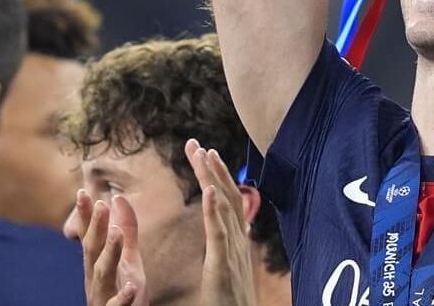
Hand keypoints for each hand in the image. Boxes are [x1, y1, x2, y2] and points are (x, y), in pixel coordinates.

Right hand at [68, 190, 147, 305]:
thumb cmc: (123, 292)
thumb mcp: (129, 258)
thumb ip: (127, 230)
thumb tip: (118, 198)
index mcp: (97, 263)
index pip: (89, 235)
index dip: (86, 215)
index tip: (82, 192)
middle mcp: (94, 278)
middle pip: (93, 250)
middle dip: (96, 227)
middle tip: (101, 204)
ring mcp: (102, 296)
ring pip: (103, 273)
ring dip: (109, 253)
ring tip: (117, 233)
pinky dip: (122, 296)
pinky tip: (131, 287)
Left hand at [184, 139, 257, 305]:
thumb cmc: (230, 304)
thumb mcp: (228, 268)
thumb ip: (226, 247)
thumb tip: (228, 228)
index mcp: (235, 241)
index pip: (227, 198)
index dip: (216, 174)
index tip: (202, 151)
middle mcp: (238, 242)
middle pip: (227, 195)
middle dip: (211, 168)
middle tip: (195, 143)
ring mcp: (233, 253)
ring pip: (225, 207)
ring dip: (213, 179)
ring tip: (202, 154)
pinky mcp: (224, 267)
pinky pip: (220, 234)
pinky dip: (215, 211)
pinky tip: (209, 191)